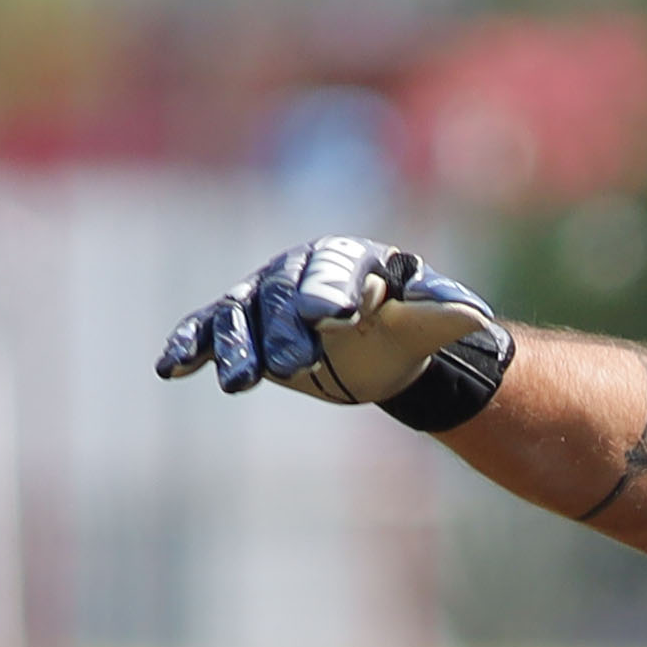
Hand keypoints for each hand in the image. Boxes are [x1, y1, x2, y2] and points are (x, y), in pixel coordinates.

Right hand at [153, 236, 510, 426]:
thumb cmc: (405, 320)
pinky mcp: (243, 328)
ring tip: (238, 385)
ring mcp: (263, 299)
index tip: (334, 314)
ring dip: (234, 349)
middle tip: (296, 366)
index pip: (334, 273)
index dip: (331, 291)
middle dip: (284, 332)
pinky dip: (188, 346)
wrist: (376, 340)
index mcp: (346, 261)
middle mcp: (295, 273)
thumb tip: (477, 319)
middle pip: (281, 299)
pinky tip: (169, 369)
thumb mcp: (429, 317)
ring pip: (239, 318)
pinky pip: (207, 330)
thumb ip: (445, 313)